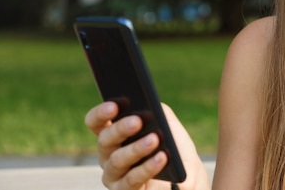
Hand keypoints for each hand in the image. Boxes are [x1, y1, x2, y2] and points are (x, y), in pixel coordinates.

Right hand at [85, 102, 209, 189]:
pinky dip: (148, 167)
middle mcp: (108, 155)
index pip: (96, 122)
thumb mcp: (168, 124)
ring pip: (117, 160)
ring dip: (136, 149)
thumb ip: (157, 112)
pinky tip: (161, 157)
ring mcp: (114, 176)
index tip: (114, 105)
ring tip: (154, 139)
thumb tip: (149, 107)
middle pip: (105, 140)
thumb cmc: (174, 146)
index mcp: (114, 134)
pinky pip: (132, 180)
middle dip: (120, 129)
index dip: (101, 113)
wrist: (188, 177)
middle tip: (137, 121)